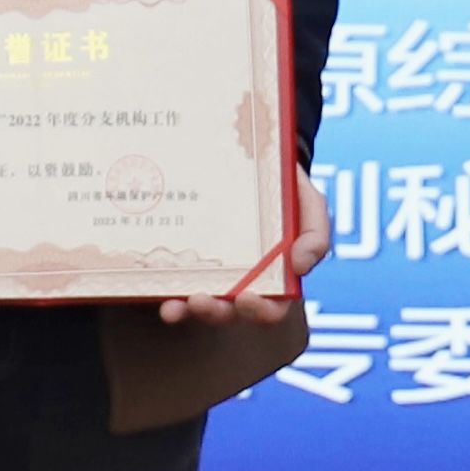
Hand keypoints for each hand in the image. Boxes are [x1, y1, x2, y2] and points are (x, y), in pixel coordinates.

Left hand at [159, 165, 335, 325]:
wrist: (253, 157)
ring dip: (185, 310)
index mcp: (274, 277)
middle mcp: (240, 281)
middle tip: (200, 299)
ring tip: (173, 307)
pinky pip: (173, 276)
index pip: (271, 308)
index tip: (246, 297)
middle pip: (228, 312)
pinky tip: (153, 282)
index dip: (260, 311)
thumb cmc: (287, 188)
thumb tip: (300, 266)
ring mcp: (211, 270)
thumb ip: (316, 234)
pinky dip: (163, 286)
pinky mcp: (186, 256)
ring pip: (197, 302)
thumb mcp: (310, 204)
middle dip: (214, 312)